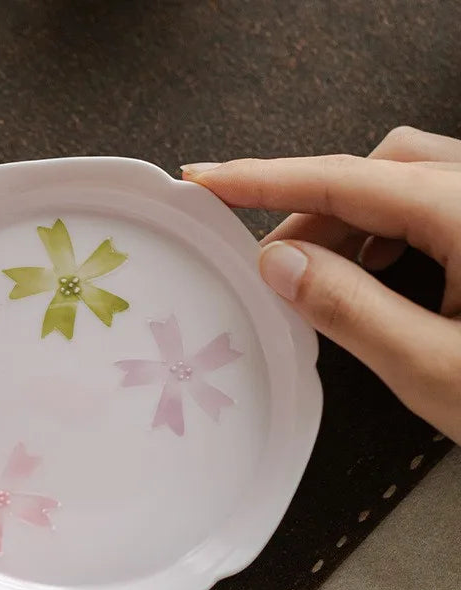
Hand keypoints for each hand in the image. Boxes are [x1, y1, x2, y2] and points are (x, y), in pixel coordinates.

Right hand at [182, 126, 460, 443]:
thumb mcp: (432, 368)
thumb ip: (349, 310)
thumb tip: (280, 265)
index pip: (345, 180)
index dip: (264, 179)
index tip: (208, 179)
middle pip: (376, 171)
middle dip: (312, 213)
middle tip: (274, 272)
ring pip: (403, 184)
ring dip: (348, 225)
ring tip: (321, 283)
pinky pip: (429, 207)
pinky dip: (385, 236)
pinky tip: (376, 280)